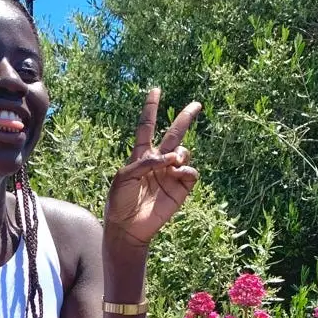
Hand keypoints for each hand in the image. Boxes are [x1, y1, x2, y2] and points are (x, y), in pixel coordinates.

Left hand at [104, 88, 200, 246]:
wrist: (128, 227)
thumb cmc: (119, 202)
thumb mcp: (123, 178)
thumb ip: (143, 163)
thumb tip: (169, 159)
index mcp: (140, 156)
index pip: (146, 127)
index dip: (151, 109)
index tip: (156, 90)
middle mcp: (158, 162)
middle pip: (173, 134)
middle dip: (185, 118)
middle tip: (197, 105)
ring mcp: (170, 174)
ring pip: (184, 152)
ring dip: (179, 153)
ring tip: (170, 164)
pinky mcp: (180, 189)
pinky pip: (191, 172)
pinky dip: (186, 169)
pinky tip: (177, 173)